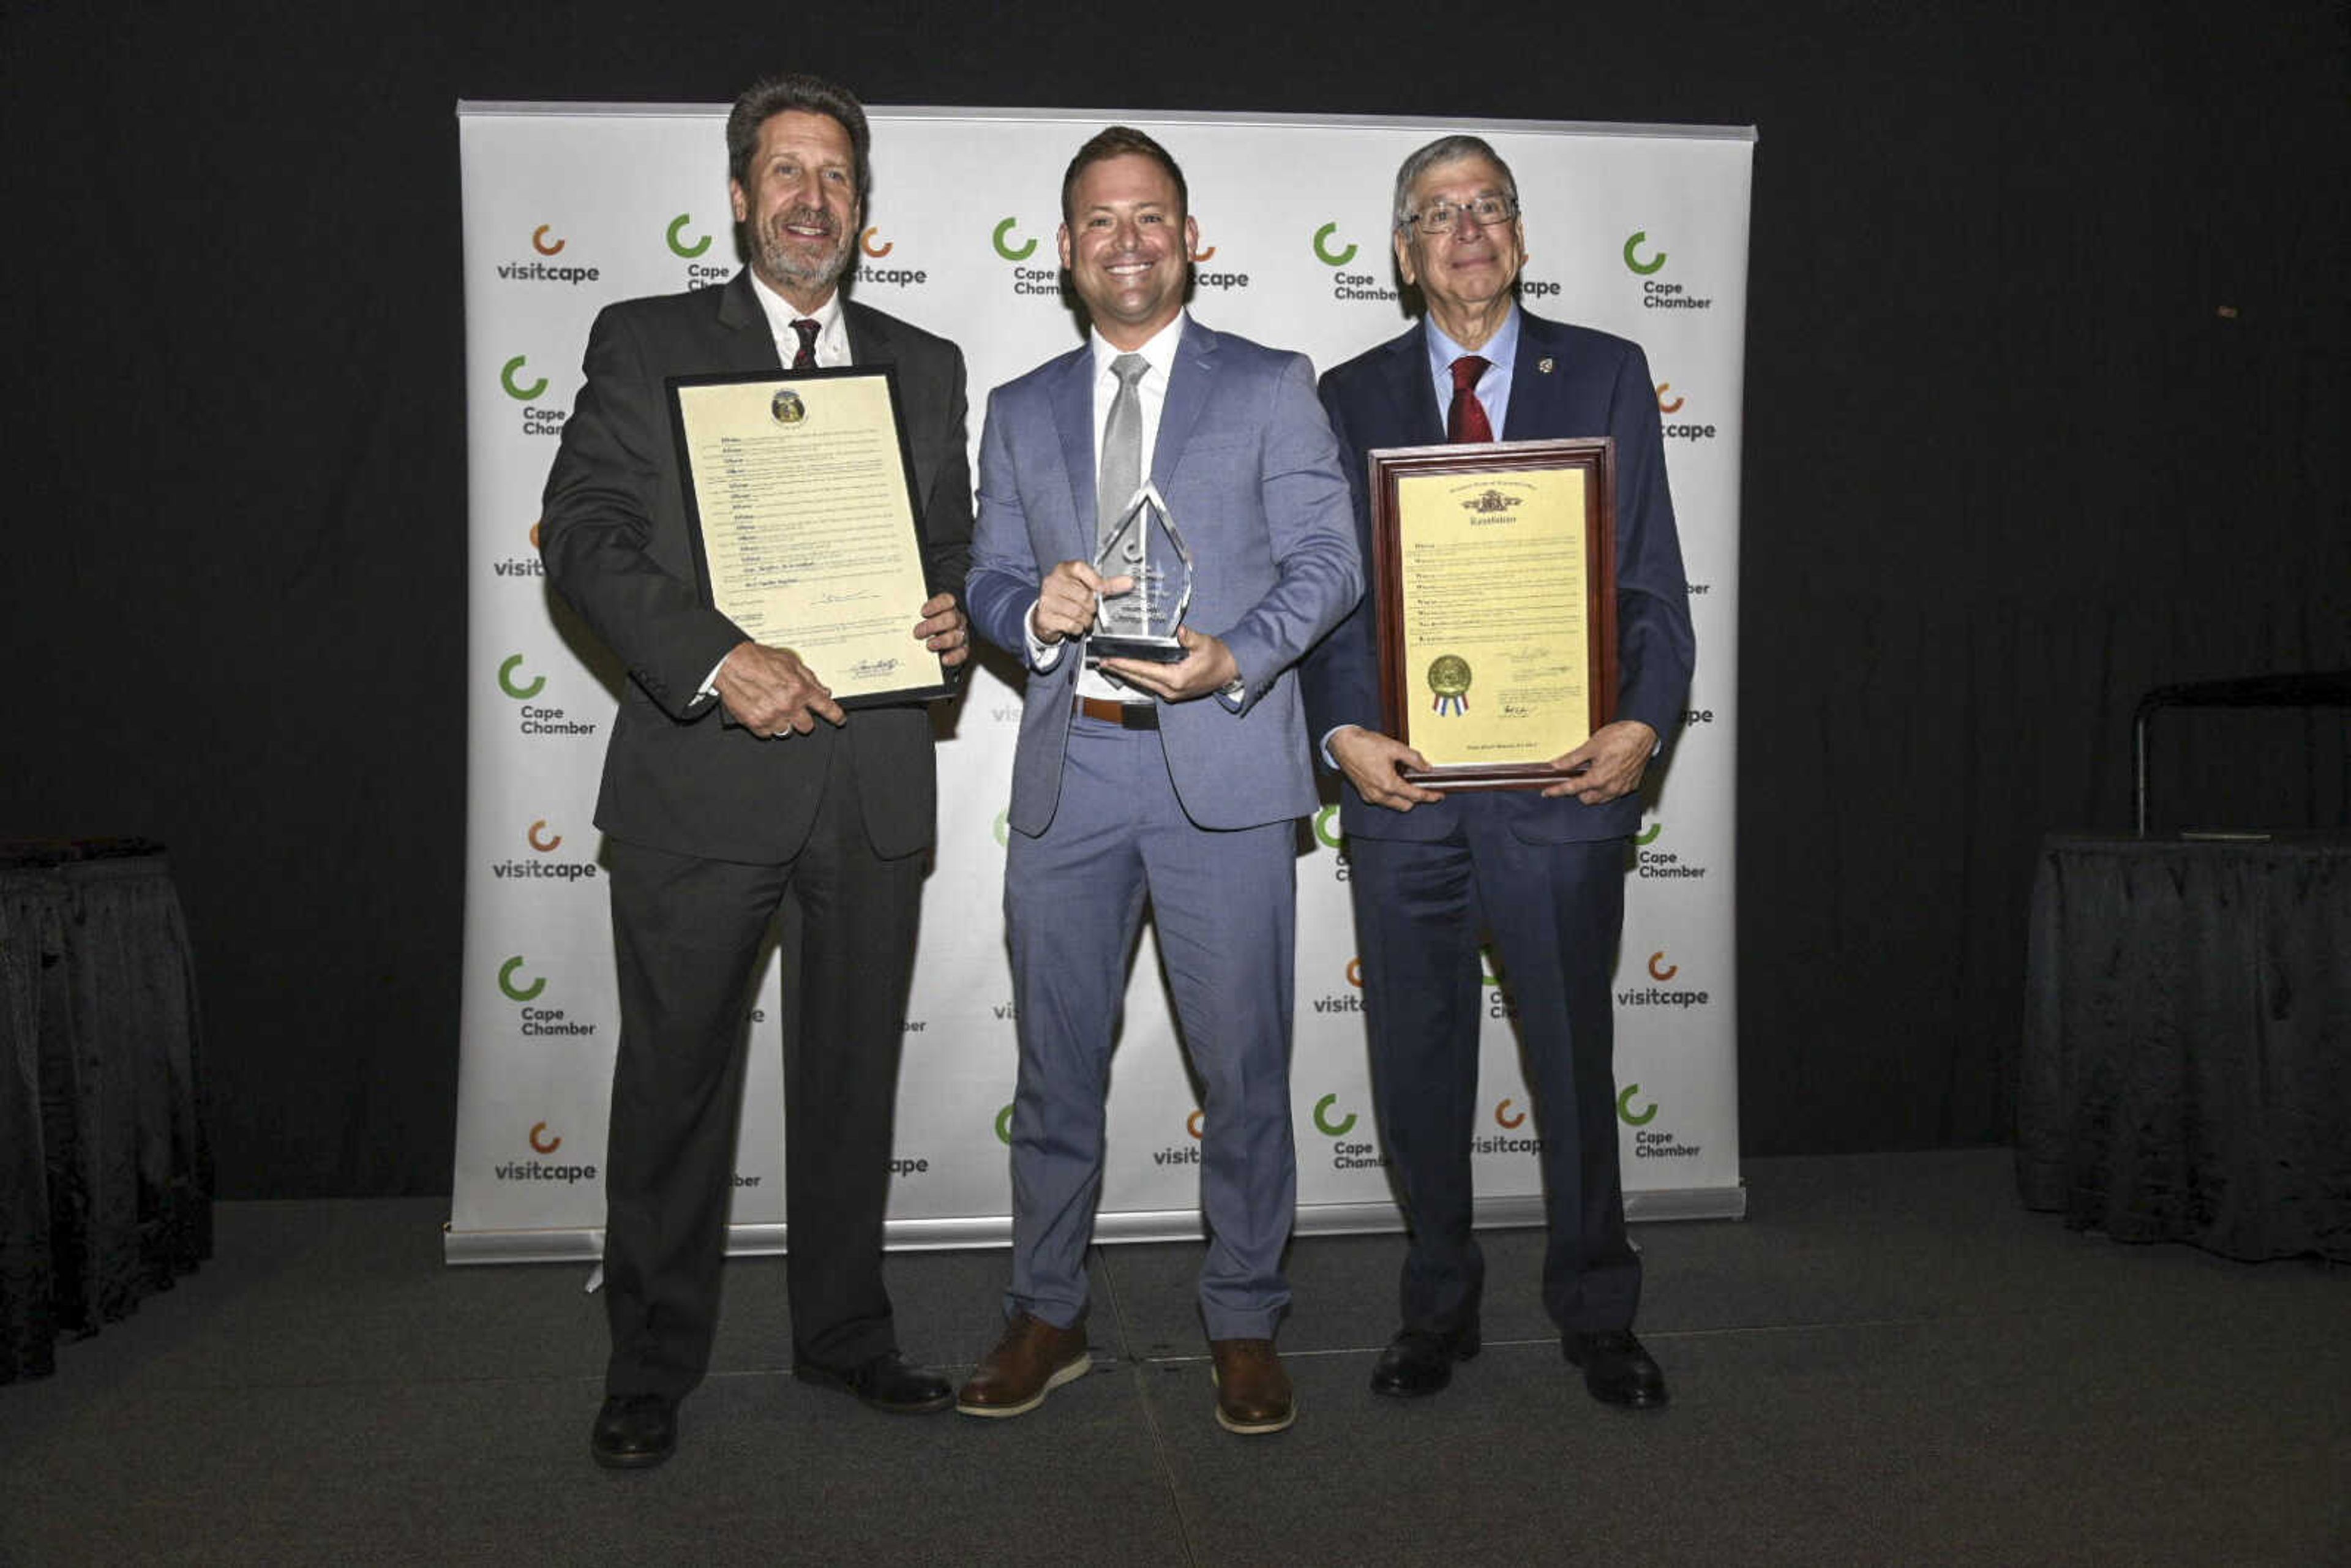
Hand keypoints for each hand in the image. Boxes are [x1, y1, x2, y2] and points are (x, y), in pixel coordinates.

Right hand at [714, 641, 845, 737]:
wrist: (730, 663)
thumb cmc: (757, 659)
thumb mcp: (790, 661)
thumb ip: (809, 678)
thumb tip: (823, 691)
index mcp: (799, 689)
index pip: (825, 708)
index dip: (835, 716)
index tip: (839, 720)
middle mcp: (787, 705)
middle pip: (807, 726)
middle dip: (804, 718)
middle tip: (795, 708)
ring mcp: (771, 716)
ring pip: (787, 731)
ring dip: (785, 722)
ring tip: (775, 707)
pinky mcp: (756, 723)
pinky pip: (768, 733)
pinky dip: (767, 725)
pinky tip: (763, 711)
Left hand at [914, 591, 970, 667]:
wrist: (932, 637)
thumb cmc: (922, 622)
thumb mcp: (916, 613)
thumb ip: (909, 611)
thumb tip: (891, 609)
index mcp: (948, 606)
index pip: (947, 600)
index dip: (936, 605)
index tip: (923, 612)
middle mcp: (956, 619)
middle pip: (951, 618)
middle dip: (934, 625)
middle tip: (918, 632)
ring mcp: (960, 633)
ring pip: (957, 636)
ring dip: (942, 641)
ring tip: (929, 645)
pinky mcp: (962, 649)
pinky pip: (962, 653)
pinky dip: (954, 657)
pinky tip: (944, 659)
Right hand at [1031, 559, 1133, 644]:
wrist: (1045, 615)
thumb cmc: (1068, 598)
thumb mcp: (1086, 587)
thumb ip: (1107, 585)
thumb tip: (1129, 582)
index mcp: (1063, 570)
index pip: (1081, 569)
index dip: (1096, 581)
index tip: (1102, 590)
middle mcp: (1052, 582)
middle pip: (1084, 595)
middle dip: (1092, 607)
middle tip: (1090, 610)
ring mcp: (1046, 600)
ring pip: (1078, 612)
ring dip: (1086, 620)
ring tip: (1082, 618)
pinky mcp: (1044, 617)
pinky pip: (1071, 625)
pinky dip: (1077, 628)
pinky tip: (1073, 625)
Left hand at [1098, 625, 1239, 702]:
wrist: (1229, 672)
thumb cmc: (1217, 658)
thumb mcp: (1205, 644)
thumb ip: (1190, 638)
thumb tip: (1181, 632)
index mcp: (1176, 679)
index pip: (1144, 670)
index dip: (1125, 664)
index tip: (1109, 660)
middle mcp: (1170, 690)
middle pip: (1138, 679)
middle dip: (1119, 670)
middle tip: (1101, 662)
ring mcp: (1171, 694)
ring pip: (1142, 683)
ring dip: (1126, 674)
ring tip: (1110, 665)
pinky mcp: (1172, 693)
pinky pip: (1150, 685)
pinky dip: (1138, 676)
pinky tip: (1128, 670)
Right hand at [1328, 726, 1443, 811]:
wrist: (1342, 744)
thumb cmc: (1364, 745)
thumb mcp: (1394, 748)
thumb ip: (1414, 759)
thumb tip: (1426, 768)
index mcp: (1388, 784)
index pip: (1415, 796)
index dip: (1430, 796)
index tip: (1438, 795)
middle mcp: (1379, 794)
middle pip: (1405, 806)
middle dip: (1416, 799)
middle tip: (1424, 788)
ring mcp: (1370, 795)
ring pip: (1393, 804)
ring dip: (1403, 797)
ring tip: (1408, 782)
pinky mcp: (1364, 793)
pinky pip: (1383, 800)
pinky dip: (1391, 795)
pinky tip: (1393, 781)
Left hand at [1541, 720, 1657, 802]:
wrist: (1644, 733)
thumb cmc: (1622, 737)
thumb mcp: (1591, 746)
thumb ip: (1572, 759)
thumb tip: (1556, 765)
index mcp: (1598, 779)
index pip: (1572, 789)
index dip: (1557, 791)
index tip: (1547, 792)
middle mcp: (1610, 787)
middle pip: (1586, 799)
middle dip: (1577, 791)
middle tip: (1573, 778)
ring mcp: (1622, 788)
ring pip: (1600, 798)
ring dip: (1592, 791)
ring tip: (1590, 775)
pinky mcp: (1631, 785)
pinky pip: (1614, 793)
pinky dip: (1606, 788)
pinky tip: (1605, 776)